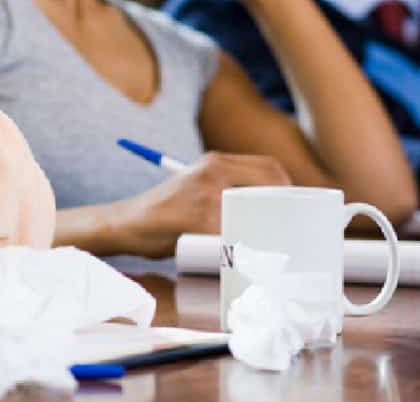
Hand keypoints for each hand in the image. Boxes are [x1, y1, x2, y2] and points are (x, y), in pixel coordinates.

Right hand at [115, 152, 289, 256]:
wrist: (127, 222)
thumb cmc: (166, 212)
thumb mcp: (197, 186)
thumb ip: (229, 188)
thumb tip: (275, 208)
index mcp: (215, 161)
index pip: (269, 169)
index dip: (287, 190)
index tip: (292, 211)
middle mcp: (213, 171)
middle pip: (270, 186)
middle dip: (284, 212)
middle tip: (288, 233)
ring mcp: (207, 194)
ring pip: (256, 213)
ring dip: (266, 233)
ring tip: (268, 249)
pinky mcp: (200, 219)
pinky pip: (235, 234)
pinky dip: (243, 248)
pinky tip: (242, 257)